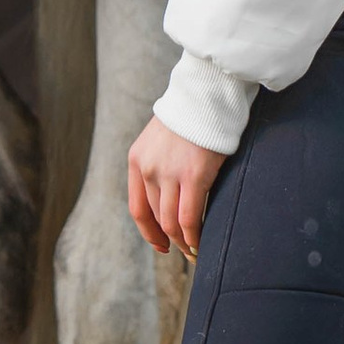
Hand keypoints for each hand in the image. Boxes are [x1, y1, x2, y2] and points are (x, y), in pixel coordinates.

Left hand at [127, 116, 224, 261]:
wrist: (206, 93)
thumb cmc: (192, 115)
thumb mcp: (162, 139)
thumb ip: (160, 164)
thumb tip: (169, 193)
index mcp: (137, 160)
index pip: (138, 208)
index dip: (149, 232)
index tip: (161, 244)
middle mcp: (148, 169)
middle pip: (155, 217)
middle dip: (170, 239)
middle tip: (186, 250)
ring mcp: (169, 173)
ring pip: (171, 222)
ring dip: (183, 241)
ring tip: (195, 250)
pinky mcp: (194, 176)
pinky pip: (189, 217)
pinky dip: (194, 235)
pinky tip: (200, 242)